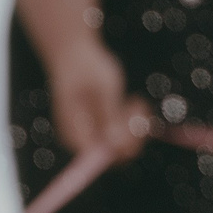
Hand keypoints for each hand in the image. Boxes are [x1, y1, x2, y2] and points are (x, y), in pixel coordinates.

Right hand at [47, 36, 151, 161]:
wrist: (74, 54)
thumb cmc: (86, 67)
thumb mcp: (103, 88)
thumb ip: (109, 117)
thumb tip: (115, 145)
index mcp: (74, 134)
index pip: (101, 158)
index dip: (123, 148)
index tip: (135, 123)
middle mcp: (80, 141)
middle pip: (115, 155)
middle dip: (133, 134)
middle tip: (138, 105)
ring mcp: (90, 136)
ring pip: (123, 146)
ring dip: (136, 126)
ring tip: (137, 100)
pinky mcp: (100, 129)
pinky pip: (122, 136)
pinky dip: (133, 121)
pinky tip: (134, 101)